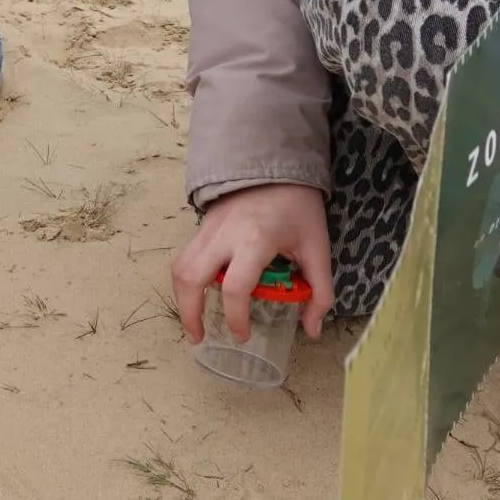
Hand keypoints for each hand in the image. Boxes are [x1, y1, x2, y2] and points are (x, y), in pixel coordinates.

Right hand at [171, 183, 333, 343]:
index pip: (235, 288)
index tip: (243, 334)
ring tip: (193, 322)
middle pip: (191, 279)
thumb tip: (312, 329)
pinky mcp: (201, 225)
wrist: (275, 162)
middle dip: (190, 314)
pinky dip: (185, 280)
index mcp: (254, 241)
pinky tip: (198, 294)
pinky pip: (184, 256)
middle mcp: (223, 235)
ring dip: (181, 298)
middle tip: (199, 338)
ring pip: (180, 267)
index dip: (236, 318)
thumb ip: (319, 291)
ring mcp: (207, 229)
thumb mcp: (317, 247)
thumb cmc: (298, 206)